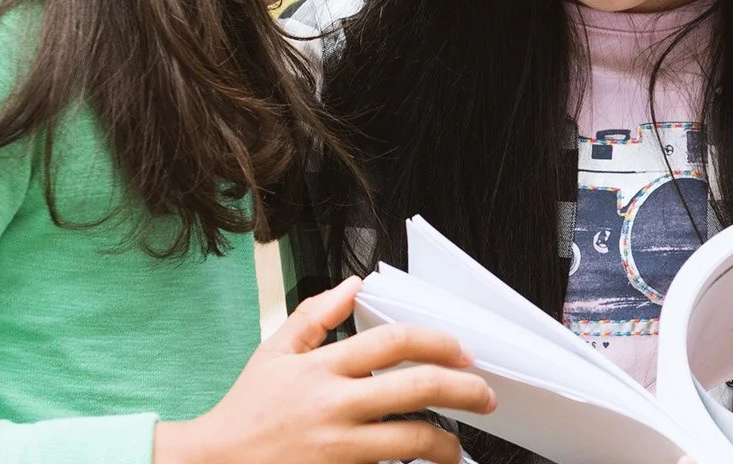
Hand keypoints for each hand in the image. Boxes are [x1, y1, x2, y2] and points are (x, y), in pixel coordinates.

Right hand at [155, 276, 496, 463]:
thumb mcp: (273, 353)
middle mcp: (333, 406)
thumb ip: (316, 316)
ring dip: (445, 443)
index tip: (463, 351)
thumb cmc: (246, 412)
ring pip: (412, 442)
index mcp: (321, 369)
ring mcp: (337, 449)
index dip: (437, 341)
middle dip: (464, 390)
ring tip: (454, 445)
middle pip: (417, 389)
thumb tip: (354, 285)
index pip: (393, 342)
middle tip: (485, 396)